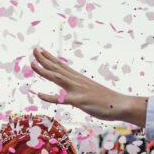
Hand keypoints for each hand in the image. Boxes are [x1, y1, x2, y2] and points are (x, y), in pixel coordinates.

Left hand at [31, 48, 146, 124]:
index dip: (50, 57)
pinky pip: (62, 99)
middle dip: (44, 59)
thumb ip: (79, 90)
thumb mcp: (90, 92)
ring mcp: (77, 89)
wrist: (120, 104)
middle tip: (33, 50)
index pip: (61, 65)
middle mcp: (76, 81)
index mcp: (78, 78)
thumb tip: (72, 92)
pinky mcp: (79, 101)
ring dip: (44, 70)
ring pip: (57, 78)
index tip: (40, 50)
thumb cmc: (105, 100)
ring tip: (32, 63)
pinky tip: (39, 95)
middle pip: (57, 67)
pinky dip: (50, 97)